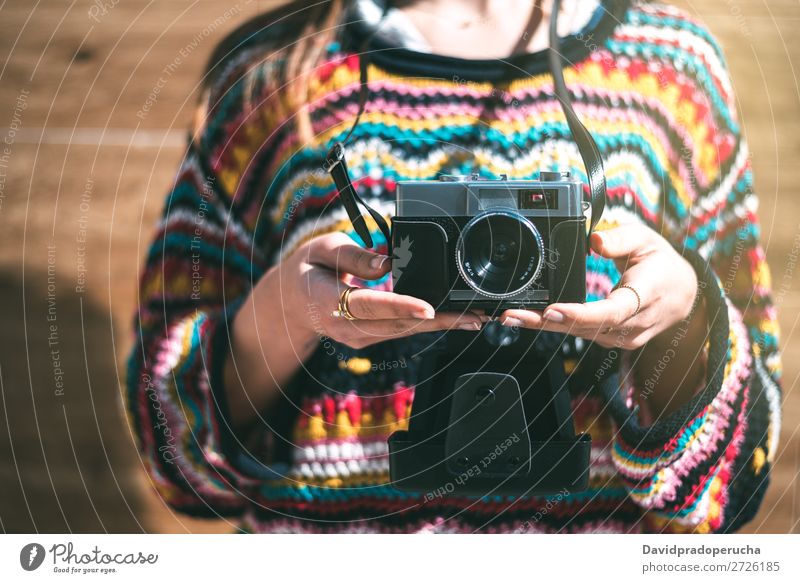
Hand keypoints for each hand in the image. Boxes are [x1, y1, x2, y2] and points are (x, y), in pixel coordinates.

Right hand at [226, 232, 483, 425]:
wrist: (289, 304)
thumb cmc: (308, 269)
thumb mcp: (322, 248)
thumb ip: (355, 256)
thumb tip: (387, 263)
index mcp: (328, 300)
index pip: (369, 304)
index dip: (400, 306)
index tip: (428, 307)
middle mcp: (344, 326)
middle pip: (397, 324)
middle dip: (439, 320)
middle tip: (475, 315)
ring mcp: (357, 337)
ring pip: (404, 332)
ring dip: (441, 326)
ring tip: (476, 318)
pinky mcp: (368, 339)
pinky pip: (401, 332)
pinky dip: (429, 326)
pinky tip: (454, 320)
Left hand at [499, 224, 700, 349]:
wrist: (684, 295)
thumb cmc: (661, 264)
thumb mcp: (646, 240)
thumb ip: (621, 238)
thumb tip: (594, 239)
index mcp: (645, 297)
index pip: (610, 312)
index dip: (579, 314)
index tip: (552, 310)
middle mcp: (632, 324)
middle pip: (585, 327)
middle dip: (545, 322)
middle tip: (513, 315)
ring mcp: (622, 337)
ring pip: (578, 333)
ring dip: (543, 326)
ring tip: (512, 317)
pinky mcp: (611, 340)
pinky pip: (580, 334)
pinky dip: (554, 327)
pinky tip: (530, 320)